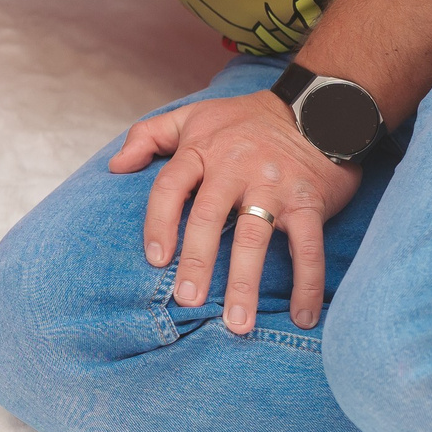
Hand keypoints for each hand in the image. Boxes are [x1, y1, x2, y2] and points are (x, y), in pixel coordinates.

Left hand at [109, 88, 362, 334]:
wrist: (316, 107)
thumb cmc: (244, 120)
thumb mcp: (192, 116)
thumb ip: (148, 136)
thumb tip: (115, 167)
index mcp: (202, 151)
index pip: (171, 187)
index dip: (160, 222)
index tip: (156, 259)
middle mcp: (235, 167)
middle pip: (209, 217)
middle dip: (198, 261)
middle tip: (188, 300)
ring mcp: (273, 184)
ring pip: (255, 236)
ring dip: (246, 283)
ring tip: (237, 324)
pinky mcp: (309, 199)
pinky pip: (308, 245)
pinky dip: (308, 282)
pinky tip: (303, 316)